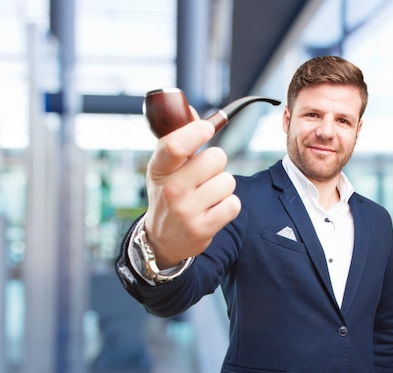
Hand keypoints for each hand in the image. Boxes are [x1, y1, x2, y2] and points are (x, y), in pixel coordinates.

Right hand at [143, 119, 241, 267]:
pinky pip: (233, 203)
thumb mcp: (165, 168)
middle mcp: (170, 190)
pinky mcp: (202, 228)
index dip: (196, 132)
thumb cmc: (168, 194)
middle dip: (216, 163)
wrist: (162, 239)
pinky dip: (228, 205)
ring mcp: (186, 211)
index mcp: (159, 169)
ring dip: (223, 187)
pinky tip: (213, 210)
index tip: (207, 128)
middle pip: (216, 158)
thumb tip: (193, 112)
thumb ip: (180, 139)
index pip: (176, 145)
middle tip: (205, 175)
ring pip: (228, 181)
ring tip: (207, 196)